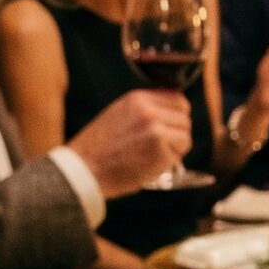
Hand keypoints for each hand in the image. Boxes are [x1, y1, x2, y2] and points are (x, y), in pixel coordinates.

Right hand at [66, 89, 194, 199]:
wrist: (83, 170)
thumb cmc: (98, 147)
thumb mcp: (119, 114)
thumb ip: (145, 109)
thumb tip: (172, 112)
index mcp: (138, 99)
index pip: (178, 100)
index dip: (177, 115)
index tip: (170, 126)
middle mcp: (149, 111)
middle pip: (184, 119)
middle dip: (177, 133)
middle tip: (161, 146)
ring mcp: (156, 131)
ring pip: (185, 137)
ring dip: (175, 149)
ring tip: (153, 156)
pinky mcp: (160, 152)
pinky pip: (178, 156)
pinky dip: (168, 163)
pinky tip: (150, 165)